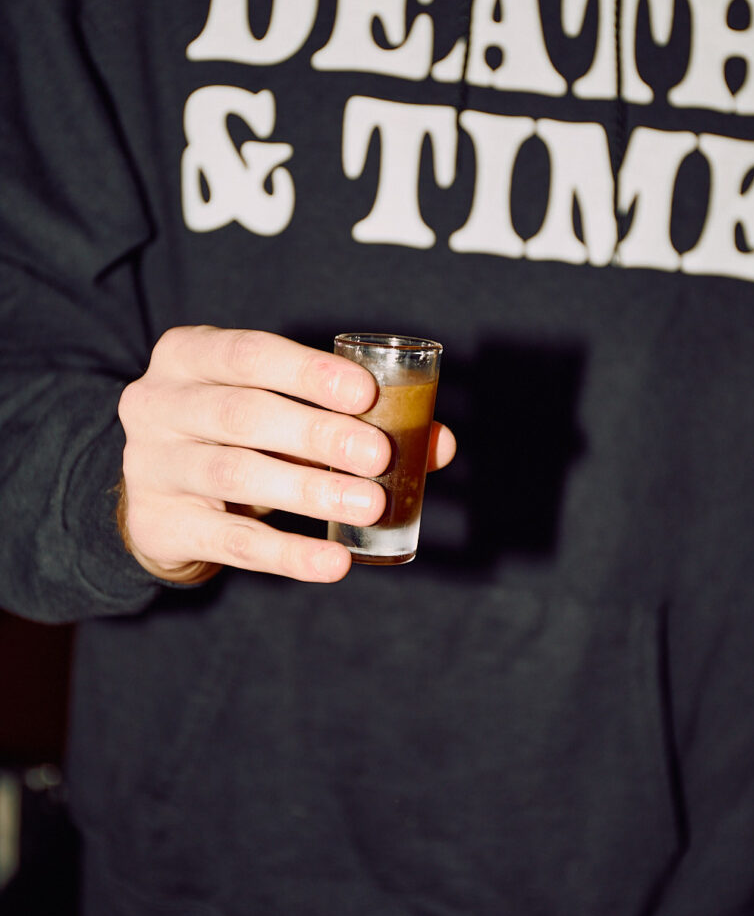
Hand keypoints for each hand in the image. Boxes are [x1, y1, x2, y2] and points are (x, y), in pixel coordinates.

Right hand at [116, 326, 455, 583]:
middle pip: (243, 414)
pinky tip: (334, 561)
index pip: (248, 353)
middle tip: (379, 455)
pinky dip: (288, 554)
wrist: (156, 492)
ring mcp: (153, 465)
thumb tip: (438, 443)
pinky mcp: (161, 524)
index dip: (308, 372)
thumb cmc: (233, 434)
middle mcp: (159, 403)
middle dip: (317, 433)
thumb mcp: (274, 408)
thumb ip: (349, 417)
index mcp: (189, 354)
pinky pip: (232, 541)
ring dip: (310, 490)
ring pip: (238, 475)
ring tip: (370, 505)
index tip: (366, 393)